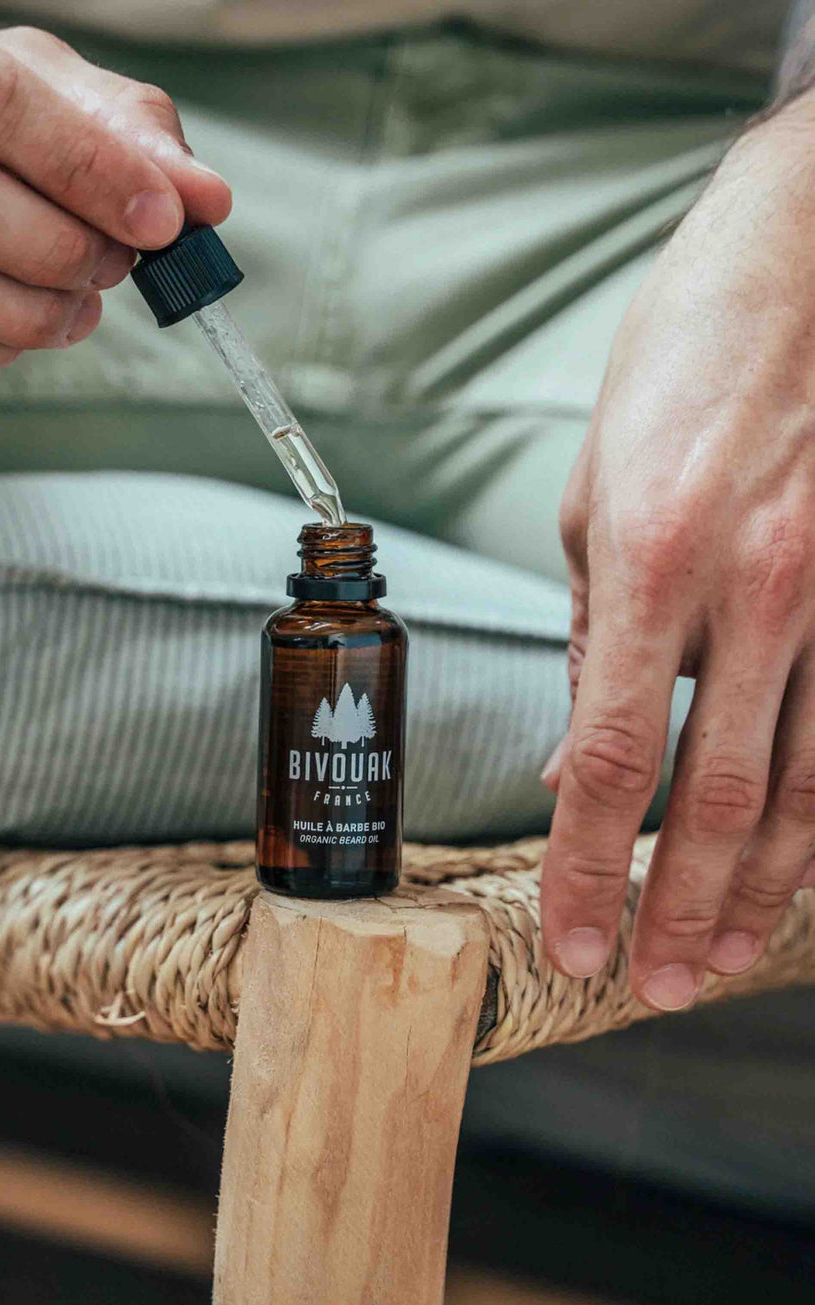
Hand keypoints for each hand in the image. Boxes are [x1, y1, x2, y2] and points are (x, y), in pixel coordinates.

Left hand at [541, 94, 814, 1010]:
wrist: (809, 256)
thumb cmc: (685, 366)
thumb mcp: (598, 496)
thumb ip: (594, 640)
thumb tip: (578, 758)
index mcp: (653, 564)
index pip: (614, 761)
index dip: (592, 871)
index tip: (575, 939)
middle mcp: (758, 591)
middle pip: (720, 799)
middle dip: (682, 910)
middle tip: (655, 987)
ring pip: (813, 785)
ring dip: (766, 891)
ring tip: (727, 959)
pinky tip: (804, 870)